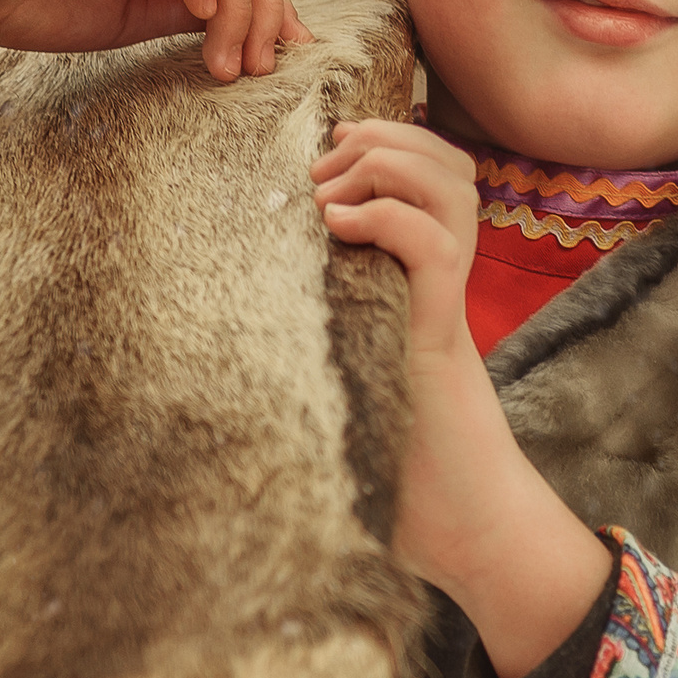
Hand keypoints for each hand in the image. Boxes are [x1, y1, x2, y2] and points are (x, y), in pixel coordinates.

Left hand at [311, 119, 610, 677]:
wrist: (466, 540)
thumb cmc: (400, 487)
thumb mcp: (345, 402)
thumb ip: (308, 370)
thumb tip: (211, 376)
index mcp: (419, 291)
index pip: (436, 180)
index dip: (392, 143)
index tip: (327, 153)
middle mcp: (439, 288)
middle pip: (450, 165)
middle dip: (386, 137)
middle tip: (324, 165)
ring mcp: (442, 309)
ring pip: (451, 185)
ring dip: (389, 162)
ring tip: (333, 189)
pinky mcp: (439, 339)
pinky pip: (434, 245)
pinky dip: (388, 215)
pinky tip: (339, 227)